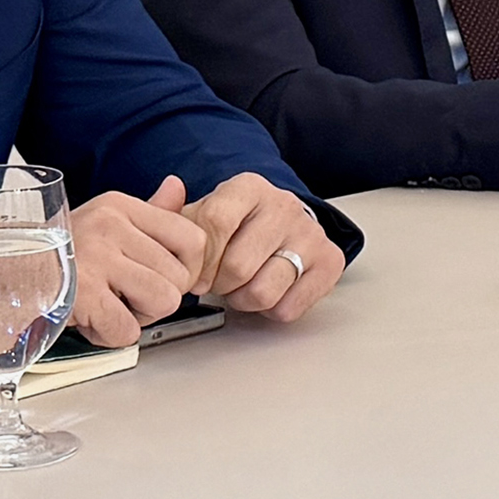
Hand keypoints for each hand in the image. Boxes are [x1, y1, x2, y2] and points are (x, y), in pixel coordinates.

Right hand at [63, 177, 212, 346]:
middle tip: (121, 295)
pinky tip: (91, 321)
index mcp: (120, 207)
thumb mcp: (104, 221)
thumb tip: (177, 187)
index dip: (187, 269)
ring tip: (109, 306)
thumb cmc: (56, 255)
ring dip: (138, 317)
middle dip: (155, 299)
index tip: (164, 279)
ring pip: (163, 302)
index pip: (193, 239)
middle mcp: (110, 227)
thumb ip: (148, 213)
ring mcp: (95, 259)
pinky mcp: (81, 294)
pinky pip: (128, 329)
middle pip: (179, 278)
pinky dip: (111, 336)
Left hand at [182, 170, 345, 324]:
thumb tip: (169, 190)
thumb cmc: (236, 226)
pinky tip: (269, 290)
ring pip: (263, 292)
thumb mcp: (198, 215)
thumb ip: (170, 211)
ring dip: (244, 299)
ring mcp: (310, 234)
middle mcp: (284, 205)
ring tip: (243, 285)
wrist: (282, 228)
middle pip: (237, 267)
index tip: (192, 275)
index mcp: (248, 188)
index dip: (196, 262)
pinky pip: (289, 308)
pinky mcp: (329, 262)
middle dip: (219, 284)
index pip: (214, 225)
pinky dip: (272, 310)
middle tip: (219, 280)